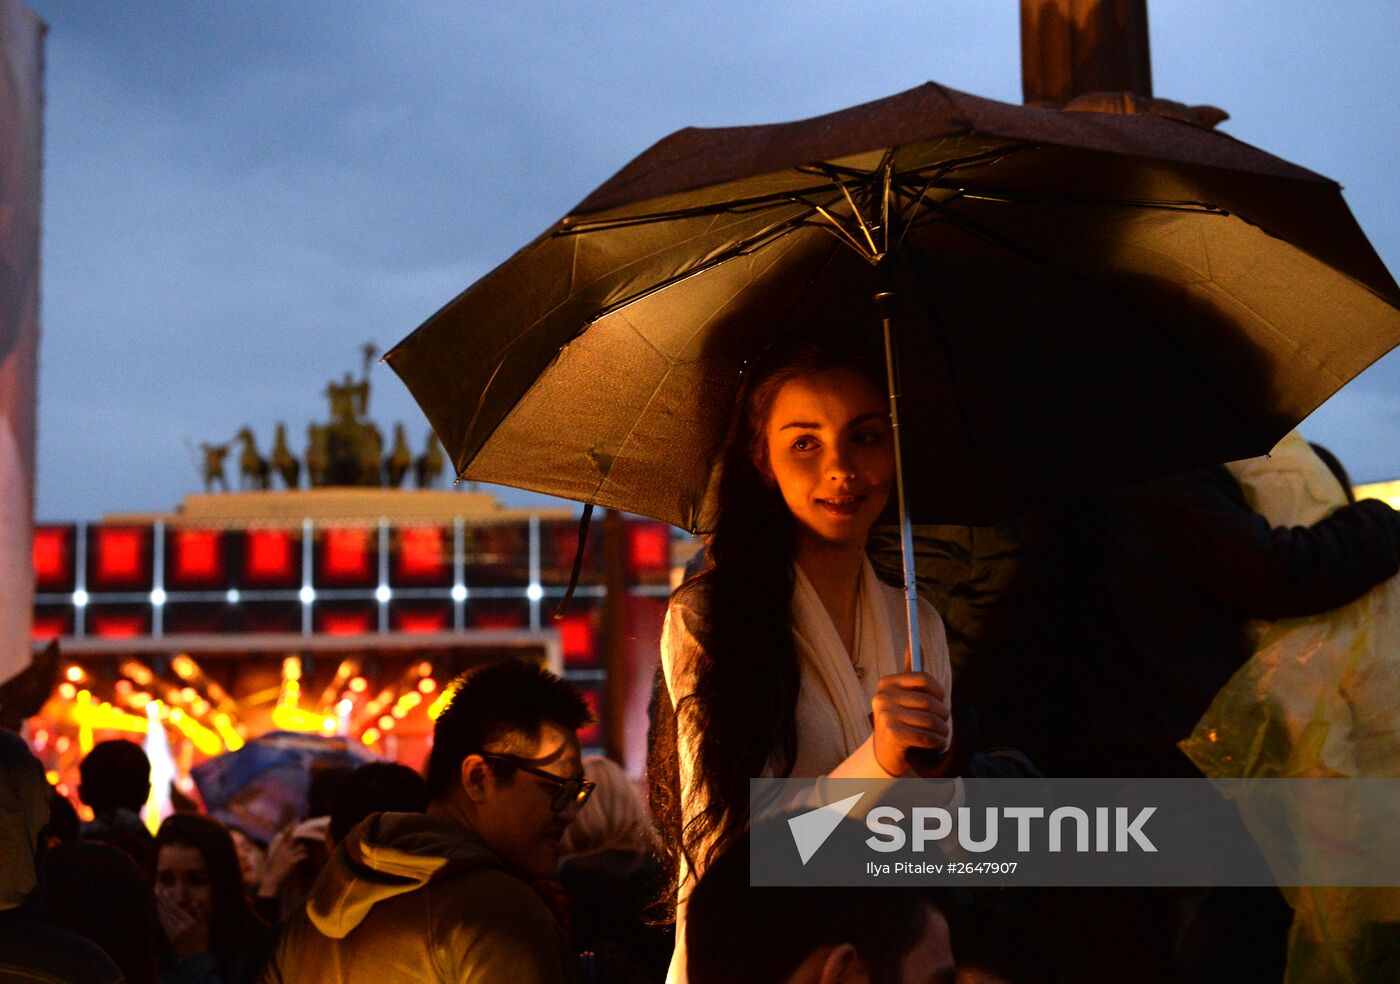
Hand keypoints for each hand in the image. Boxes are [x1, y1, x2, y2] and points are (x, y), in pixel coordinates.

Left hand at [155, 889, 208, 957]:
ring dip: (160, 909)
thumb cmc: (203, 939)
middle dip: (163, 902)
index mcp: (189, 923)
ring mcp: (174, 934)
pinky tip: (158, 913)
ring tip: (156, 900)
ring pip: (165, 919)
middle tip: (158, 893)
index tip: (166, 893)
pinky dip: (160, 918)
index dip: (170, 900)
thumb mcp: (204, 925)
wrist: (197, 956)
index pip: (176, 909)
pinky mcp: (171, 939)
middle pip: (169, 912)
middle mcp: (180, 928)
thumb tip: (194, 901)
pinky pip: (164, 926)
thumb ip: (199, 912)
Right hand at [258, 827, 307, 897]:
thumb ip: (278, 845)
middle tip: (304, 825)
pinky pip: (303, 855)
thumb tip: (280, 836)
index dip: (291, 826)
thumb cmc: (273, 866)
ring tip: (301, 851)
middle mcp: (283, 849)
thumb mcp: (273, 854)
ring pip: (301, 846)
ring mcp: (288, 855)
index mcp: (278, 847)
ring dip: (303, 848)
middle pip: (294, 836)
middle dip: (300, 831)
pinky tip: (303, 858)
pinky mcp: (292, 862)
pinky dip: (304, 855)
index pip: (285, 834)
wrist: (272, 879)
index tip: (296, 820)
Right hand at [870, 645, 950, 776]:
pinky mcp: (893, 734)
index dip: (938, 692)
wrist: (885, 754)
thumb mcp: (903, 697)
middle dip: (942, 716)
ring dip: (942, 732)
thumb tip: (916, 644)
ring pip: (930, 720)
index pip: (923, 678)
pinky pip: (927, 736)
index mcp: (886, 683)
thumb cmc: (900, 721)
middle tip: (942, 724)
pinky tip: (936, 744)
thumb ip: (911, 674)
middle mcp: (883, 696)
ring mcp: (886, 715)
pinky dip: (937, 742)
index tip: (940, 701)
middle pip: (929, 701)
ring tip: (940, 736)